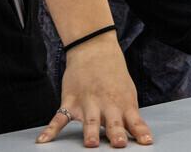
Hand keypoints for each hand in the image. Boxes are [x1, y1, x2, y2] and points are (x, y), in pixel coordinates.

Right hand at [36, 34, 151, 146]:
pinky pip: (59, 118)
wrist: (94, 49)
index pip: (134, 121)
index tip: (146, 142)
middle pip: (113, 122)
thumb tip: (135, 133)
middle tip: (119, 144)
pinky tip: (43, 140)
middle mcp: (107, 105)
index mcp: (124, 103)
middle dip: (116, 134)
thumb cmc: (114, 74)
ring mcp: (88, 103)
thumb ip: (128, 113)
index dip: (140, 132)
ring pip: (89, 121)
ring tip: (90, 144)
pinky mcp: (70, 101)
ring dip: (90, 132)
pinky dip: (51, 129)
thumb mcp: (127, 91)